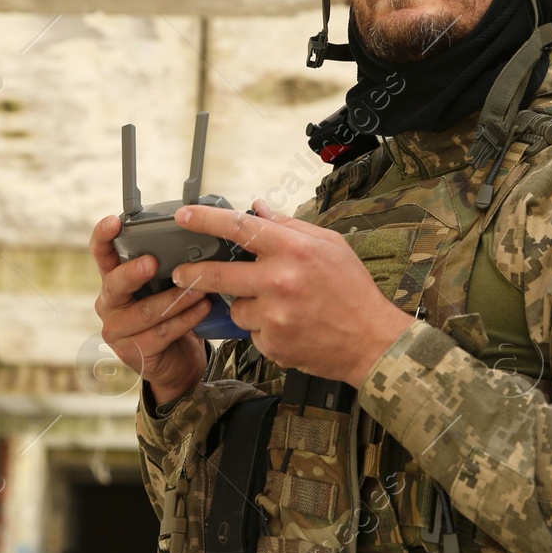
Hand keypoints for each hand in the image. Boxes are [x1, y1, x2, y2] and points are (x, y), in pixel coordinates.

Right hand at [90, 215, 209, 404]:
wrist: (177, 362)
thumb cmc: (170, 314)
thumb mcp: (164, 287)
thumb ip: (168, 266)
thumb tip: (197, 236)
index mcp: (113, 279)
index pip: (101, 254)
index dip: (103, 237)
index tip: (114, 222)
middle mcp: (109, 304)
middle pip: (115, 284)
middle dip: (134, 273)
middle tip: (153, 262)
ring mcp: (117, 331)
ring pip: (146, 312)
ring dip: (176, 298)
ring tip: (201, 287)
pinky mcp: (133, 353)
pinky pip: (161, 333)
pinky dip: (185, 319)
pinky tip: (202, 309)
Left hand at [169, 200, 415, 386]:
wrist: (370, 340)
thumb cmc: (352, 289)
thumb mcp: (329, 245)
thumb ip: (290, 226)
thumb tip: (258, 209)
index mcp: (293, 249)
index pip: (239, 227)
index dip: (205, 220)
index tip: (183, 215)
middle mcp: (279, 281)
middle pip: (218, 274)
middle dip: (194, 273)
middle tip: (182, 273)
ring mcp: (274, 315)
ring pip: (237, 307)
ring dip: (247, 305)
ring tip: (279, 306)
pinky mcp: (272, 343)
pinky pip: (252, 331)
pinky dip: (263, 328)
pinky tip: (289, 325)